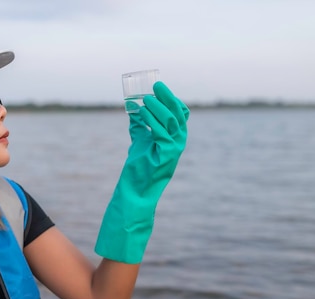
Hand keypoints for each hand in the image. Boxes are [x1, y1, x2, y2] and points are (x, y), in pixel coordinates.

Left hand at [94, 81, 188, 263]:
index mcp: (174, 140)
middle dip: (167, 97)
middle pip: (179, 114)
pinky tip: (141, 112)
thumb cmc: (137, 172)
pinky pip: (162, 133)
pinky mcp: (165, 157)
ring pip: (171, 121)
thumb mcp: (139, 143)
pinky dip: (152, 120)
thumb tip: (133, 108)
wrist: (134, 196)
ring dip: (157, 107)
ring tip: (144, 99)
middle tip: (154, 85)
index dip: (172, 99)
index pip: (181, 114)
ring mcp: (174, 151)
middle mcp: (178, 144)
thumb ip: (140, 126)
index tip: (157, 87)